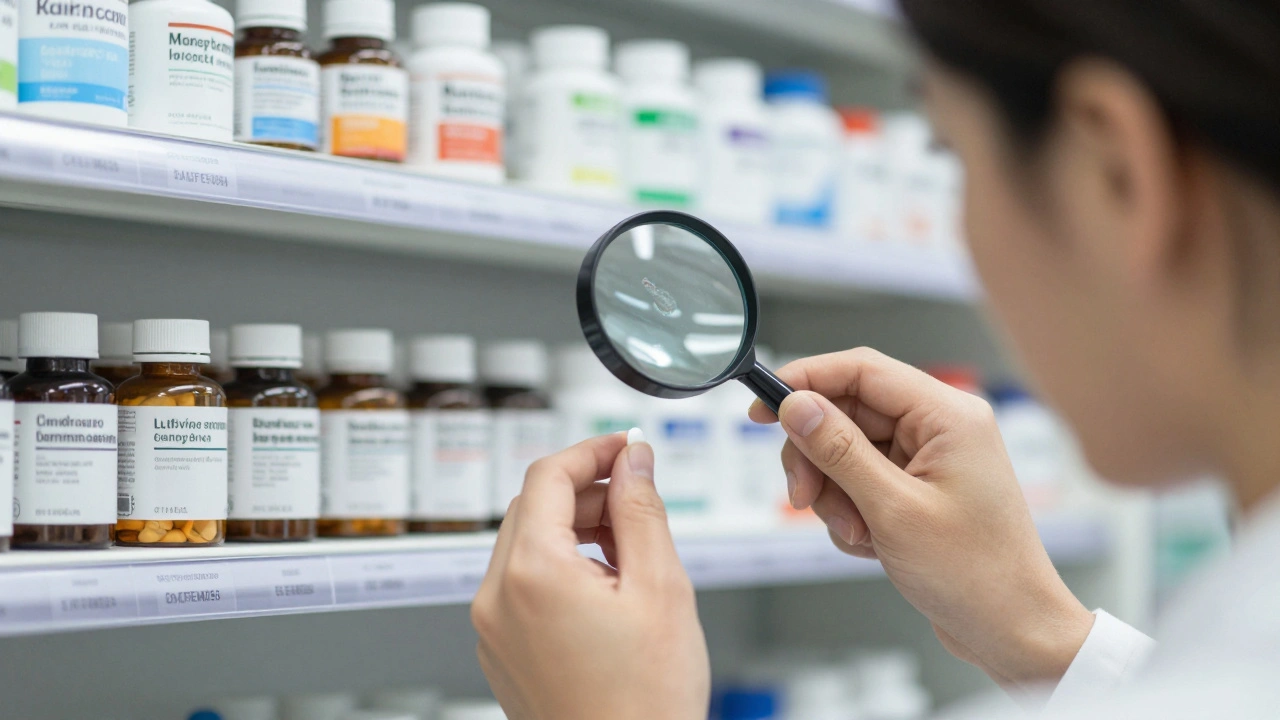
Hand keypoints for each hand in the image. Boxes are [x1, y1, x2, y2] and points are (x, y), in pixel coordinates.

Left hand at [471, 433, 709, 719]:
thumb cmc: (646, 703)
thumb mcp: (661, 587)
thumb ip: (642, 509)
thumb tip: (635, 459)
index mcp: (531, 573)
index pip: (547, 476)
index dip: (592, 450)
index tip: (626, 445)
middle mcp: (497, 598)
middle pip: (532, 508)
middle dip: (587, 492)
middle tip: (639, 496)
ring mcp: (493, 630)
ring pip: (527, 546)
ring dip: (575, 530)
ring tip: (632, 551)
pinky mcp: (501, 653)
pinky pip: (522, 586)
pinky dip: (561, 568)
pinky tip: (608, 589)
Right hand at [749, 348, 1093, 694]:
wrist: (1011, 629)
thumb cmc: (977, 574)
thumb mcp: (893, 510)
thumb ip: (839, 451)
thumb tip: (797, 406)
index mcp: (948, 415)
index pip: (861, 370)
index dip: (805, 381)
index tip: (763, 407)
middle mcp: (940, 427)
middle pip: (848, 413)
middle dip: (818, 458)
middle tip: (804, 496)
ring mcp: (929, 458)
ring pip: (848, 450)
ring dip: (835, 493)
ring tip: (855, 532)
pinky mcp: (918, 486)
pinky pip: (861, 480)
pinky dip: (852, 511)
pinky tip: (870, 543)